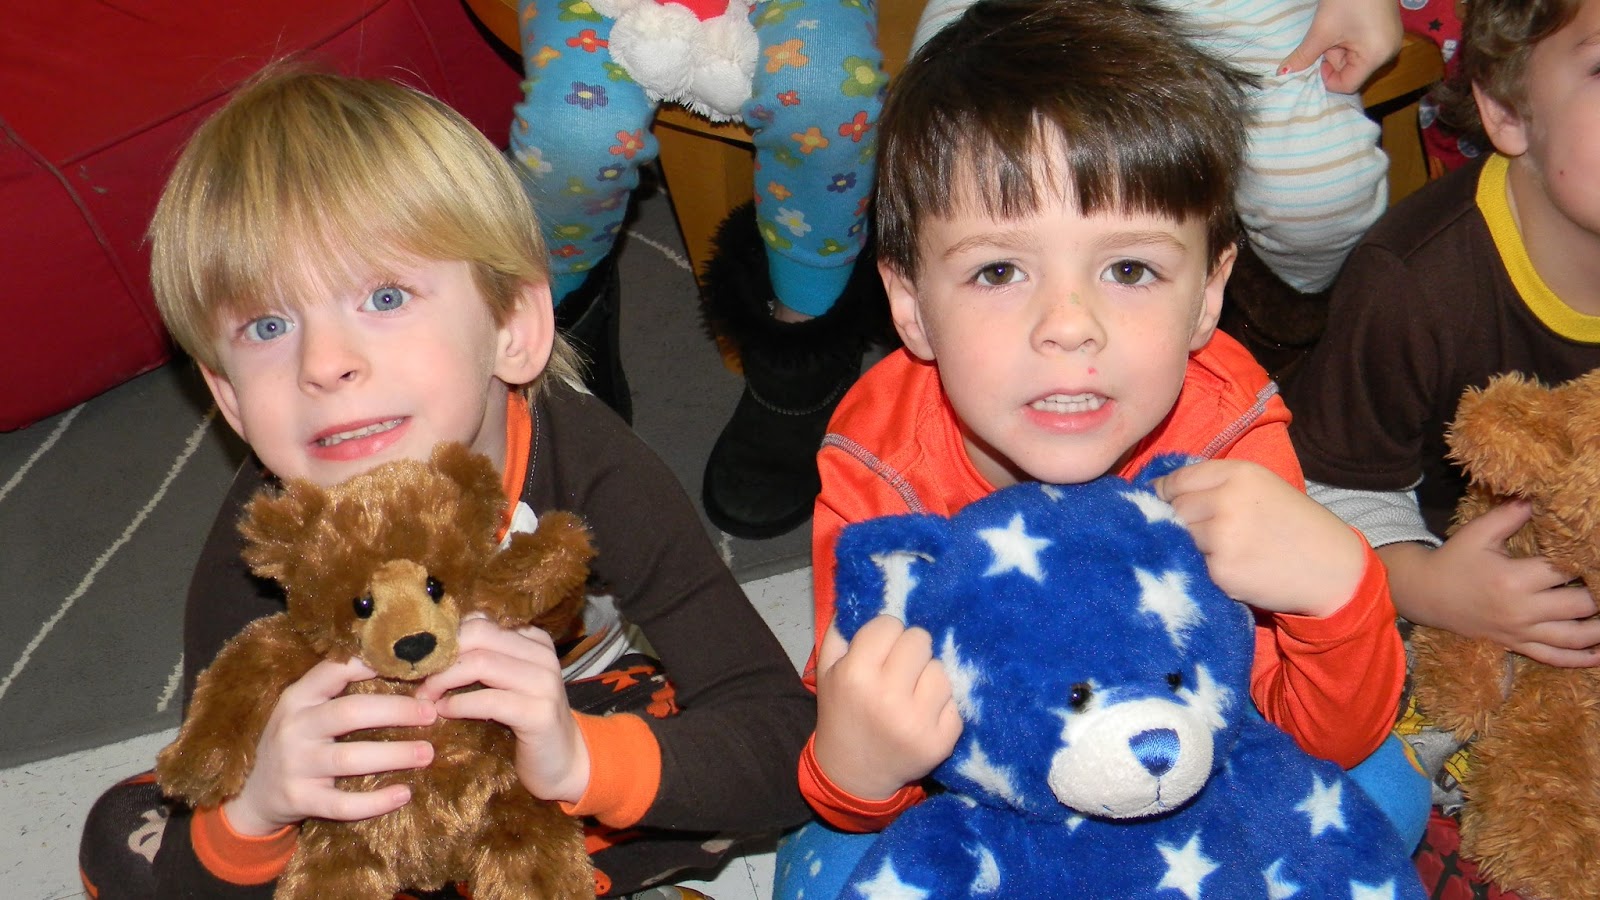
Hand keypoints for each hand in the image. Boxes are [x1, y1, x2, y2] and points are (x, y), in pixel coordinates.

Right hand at [224, 658, 436, 836]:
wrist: (254, 795)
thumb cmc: (297, 743)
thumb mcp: (305, 711)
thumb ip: (338, 692)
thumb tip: (397, 667)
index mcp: (297, 698)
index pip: (333, 671)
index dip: (371, 665)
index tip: (409, 665)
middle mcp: (294, 728)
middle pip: (350, 712)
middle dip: (396, 711)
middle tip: (431, 713)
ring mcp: (295, 765)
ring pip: (350, 758)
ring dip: (394, 755)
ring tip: (427, 753)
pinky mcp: (300, 800)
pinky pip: (342, 804)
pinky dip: (376, 802)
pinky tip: (403, 794)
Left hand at [415, 615, 588, 803]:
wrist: (562, 762)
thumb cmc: (523, 721)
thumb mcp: (504, 682)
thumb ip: (481, 659)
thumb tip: (433, 645)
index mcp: (533, 640)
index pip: (480, 621)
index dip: (444, 637)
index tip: (420, 659)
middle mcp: (543, 654)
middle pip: (478, 635)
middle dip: (440, 656)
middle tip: (418, 679)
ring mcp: (545, 683)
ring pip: (481, 663)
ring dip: (443, 680)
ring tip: (425, 697)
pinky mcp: (540, 714)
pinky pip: (489, 701)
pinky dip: (459, 705)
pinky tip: (445, 712)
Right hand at [812, 615, 962, 801]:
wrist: (852, 774)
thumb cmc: (841, 713)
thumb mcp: (827, 672)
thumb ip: (840, 631)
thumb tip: (866, 594)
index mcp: (855, 675)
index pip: (890, 624)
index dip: (885, 635)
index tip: (881, 650)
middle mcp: (887, 697)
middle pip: (920, 640)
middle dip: (910, 651)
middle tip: (900, 669)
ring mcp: (918, 722)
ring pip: (941, 670)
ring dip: (928, 677)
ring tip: (912, 694)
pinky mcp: (941, 742)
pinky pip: (956, 702)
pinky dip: (942, 706)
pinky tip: (923, 716)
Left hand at [1153, 459, 1365, 617]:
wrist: (1335, 570)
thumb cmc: (1297, 527)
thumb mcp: (1262, 488)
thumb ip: (1218, 485)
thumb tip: (1165, 492)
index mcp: (1239, 473)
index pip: (1177, 479)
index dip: (1162, 493)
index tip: (1157, 504)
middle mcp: (1227, 499)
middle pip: (1173, 509)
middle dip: (1175, 522)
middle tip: (1193, 534)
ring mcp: (1223, 537)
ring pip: (1179, 539)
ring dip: (1188, 547)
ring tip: (1217, 552)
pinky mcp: (1222, 571)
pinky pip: (1194, 567)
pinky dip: (1205, 570)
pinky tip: (1230, 570)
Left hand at [1279, 0, 1402, 93]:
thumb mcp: (1322, 30)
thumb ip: (1303, 55)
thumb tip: (1282, 74)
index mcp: (1376, 56)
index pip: (1347, 85)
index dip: (1327, 76)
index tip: (1317, 57)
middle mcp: (1388, 53)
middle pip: (1351, 71)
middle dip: (1333, 57)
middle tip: (1327, 34)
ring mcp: (1390, 41)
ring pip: (1355, 58)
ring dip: (1339, 47)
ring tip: (1337, 25)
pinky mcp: (1387, 31)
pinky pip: (1363, 46)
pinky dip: (1349, 39)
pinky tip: (1346, 23)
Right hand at [1381, 501, 1599, 666]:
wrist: (1426, 595)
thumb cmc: (1454, 560)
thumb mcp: (1477, 533)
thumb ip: (1509, 515)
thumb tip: (1537, 499)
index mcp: (1513, 579)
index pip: (1564, 570)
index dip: (1587, 562)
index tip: (1595, 555)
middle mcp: (1521, 609)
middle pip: (1580, 605)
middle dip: (1599, 594)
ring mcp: (1520, 632)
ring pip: (1574, 637)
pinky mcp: (1516, 645)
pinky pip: (1553, 658)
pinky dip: (1580, 659)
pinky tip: (1599, 654)